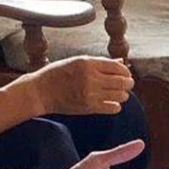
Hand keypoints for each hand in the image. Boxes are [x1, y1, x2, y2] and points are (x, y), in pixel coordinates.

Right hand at [17, 56, 133, 115]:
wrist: (40, 92)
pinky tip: (110, 103)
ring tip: (118, 94)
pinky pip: (113, 108)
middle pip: (122, 81)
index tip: (125, 74)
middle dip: (128, 83)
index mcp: (88, 63)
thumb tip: (121, 61)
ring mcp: (90, 93)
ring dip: (123, 95)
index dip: (125, 71)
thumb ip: (100, 62)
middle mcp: (90, 78)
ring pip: (120, 95)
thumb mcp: (77, 61)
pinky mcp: (88, 107)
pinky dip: (116, 106)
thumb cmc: (57, 74)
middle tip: (127, 84)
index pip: (118, 67)